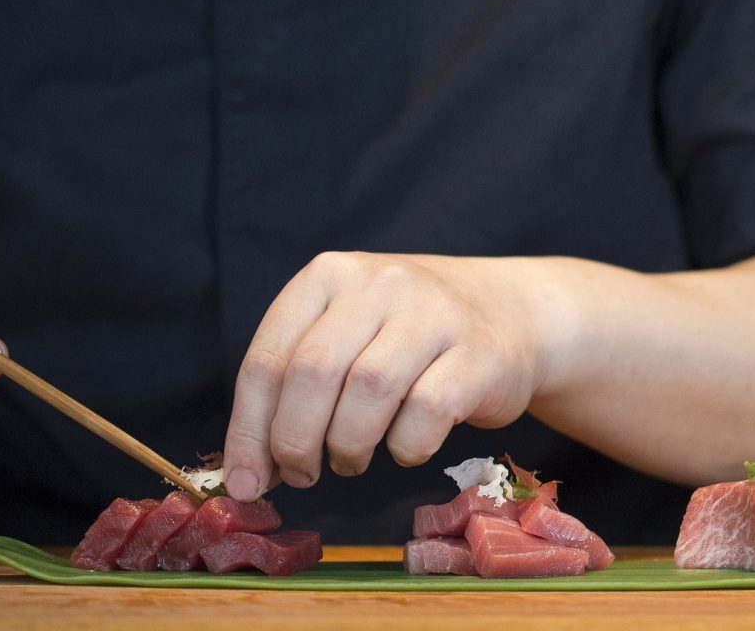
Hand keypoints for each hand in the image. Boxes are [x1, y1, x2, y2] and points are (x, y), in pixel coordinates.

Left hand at [221, 252, 557, 500]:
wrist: (510, 312)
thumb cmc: (407, 336)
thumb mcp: (346, 335)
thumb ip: (293, 389)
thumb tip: (245, 475)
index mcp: (331, 274)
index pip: (269, 357)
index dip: (248, 430)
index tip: (244, 481)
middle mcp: (382, 282)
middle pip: (314, 374)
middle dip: (294, 442)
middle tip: (301, 474)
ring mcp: (435, 313)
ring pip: (367, 394)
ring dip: (348, 447)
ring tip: (351, 459)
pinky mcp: (479, 354)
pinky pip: (424, 417)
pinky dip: (404, 449)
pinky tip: (405, 446)